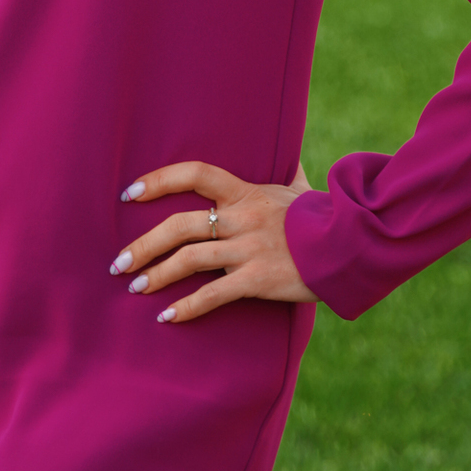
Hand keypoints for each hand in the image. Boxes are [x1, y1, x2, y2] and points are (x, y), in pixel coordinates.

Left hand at [110, 159, 316, 323]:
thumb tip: (290, 152)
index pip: (195, 174)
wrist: (351, 245)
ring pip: (189, 260)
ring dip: (156, 275)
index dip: (159, 180)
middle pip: (180, 225)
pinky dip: (187, 307)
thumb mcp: (301, 188)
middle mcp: (242, 218)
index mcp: (246, 192)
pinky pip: (214, 294)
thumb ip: (288, 172)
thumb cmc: (323, 216)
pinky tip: (167, 318)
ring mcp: (249, 249)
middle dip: (144, 245)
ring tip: (135, 287)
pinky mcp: (258, 280)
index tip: (130, 193)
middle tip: (119, 262)